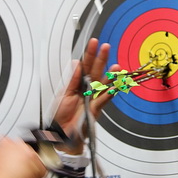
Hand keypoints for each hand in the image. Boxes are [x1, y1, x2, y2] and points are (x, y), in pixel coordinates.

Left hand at [53, 38, 118, 153]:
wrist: (62, 134)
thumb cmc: (61, 115)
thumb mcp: (63, 94)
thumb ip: (72, 80)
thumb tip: (77, 63)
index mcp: (77, 83)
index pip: (85, 66)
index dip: (89, 54)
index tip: (94, 43)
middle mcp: (87, 89)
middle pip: (95, 71)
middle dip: (101, 59)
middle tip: (106, 47)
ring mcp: (92, 98)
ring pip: (103, 84)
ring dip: (110, 75)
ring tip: (116, 66)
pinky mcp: (95, 109)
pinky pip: (104, 99)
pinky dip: (110, 92)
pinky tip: (116, 86)